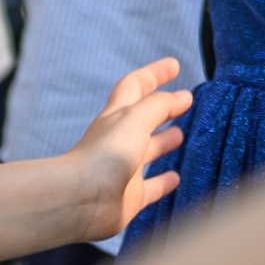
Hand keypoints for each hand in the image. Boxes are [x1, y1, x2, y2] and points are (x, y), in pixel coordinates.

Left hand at [65, 58, 191, 240]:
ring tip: (181, 135)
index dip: (154, 74)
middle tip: (185, 101)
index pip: (136, 85)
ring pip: (148, 151)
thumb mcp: (136, 118)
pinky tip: (176, 178)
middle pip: (144, 118)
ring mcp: (124, 168)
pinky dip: (164, 181)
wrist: (80, 200)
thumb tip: (184, 96)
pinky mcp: (130, 196)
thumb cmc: (104, 154)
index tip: (174, 65)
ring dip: (164, 142)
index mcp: (118, 116)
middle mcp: (120, 140)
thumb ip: (160, 105)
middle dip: (162, 107)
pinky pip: (152, 186)